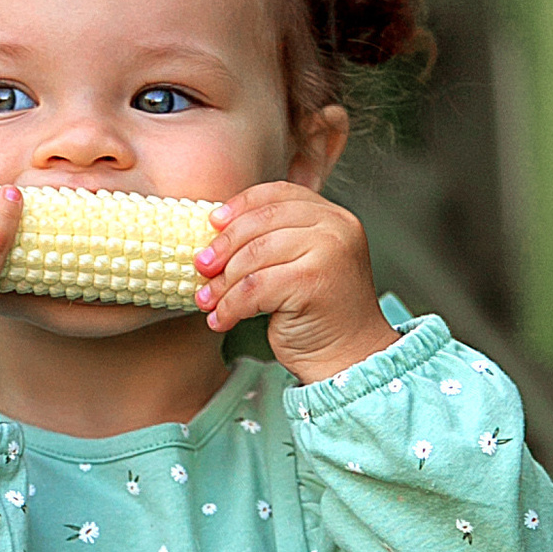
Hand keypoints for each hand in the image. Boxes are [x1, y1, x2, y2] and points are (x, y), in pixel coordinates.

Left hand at [193, 184, 393, 384]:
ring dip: (222, 282)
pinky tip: (222, 320)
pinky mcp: (312, 282)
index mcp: (333, 216)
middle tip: (201, 268)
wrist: (350, 358)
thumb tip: (217, 231)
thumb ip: (276, 240)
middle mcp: (335, 227)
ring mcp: (328, 252)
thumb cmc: (321, 316)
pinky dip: (230, 306)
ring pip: (254, 256)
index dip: (240, 206)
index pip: (278, 193)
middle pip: (261, 222)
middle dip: (224, 246)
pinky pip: (254, 287)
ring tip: (208, 301)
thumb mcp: (301, 264)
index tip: (213, 224)